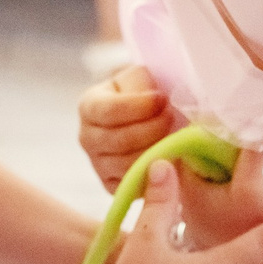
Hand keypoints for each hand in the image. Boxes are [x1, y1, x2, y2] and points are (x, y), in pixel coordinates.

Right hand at [79, 66, 174, 192]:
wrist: (144, 117)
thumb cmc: (142, 94)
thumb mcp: (139, 78)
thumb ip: (143, 83)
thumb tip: (155, 97)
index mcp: (89, 106)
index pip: (109, 110)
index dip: (139, 106)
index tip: (162, 98)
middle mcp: (87, 137)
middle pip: (120, 141)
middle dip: (153, 129)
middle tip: (173, 117)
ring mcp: (97, 164)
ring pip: (128, 164)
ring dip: (157, 150)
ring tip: (175, 135)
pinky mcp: (111, 184)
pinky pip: (134, 184)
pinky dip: (154, 172)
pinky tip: (169, 155)